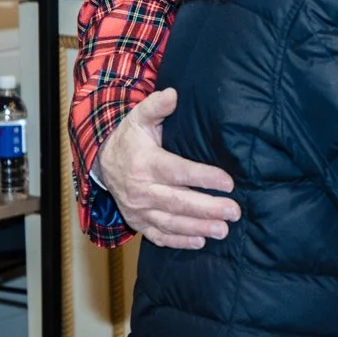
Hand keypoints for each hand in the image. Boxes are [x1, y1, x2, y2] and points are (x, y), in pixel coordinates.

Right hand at [95, 88, 241, 247]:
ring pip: (170, 222)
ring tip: (223, 230)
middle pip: (177, 202)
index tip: (228, 182)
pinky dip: (178, 241)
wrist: (102, 164)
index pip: (178, 171)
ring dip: (197, 228)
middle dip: (207, 209)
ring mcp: (139, 209)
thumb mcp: (139, 118)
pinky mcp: (138, 222)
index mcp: (146, 163)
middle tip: (234, 211)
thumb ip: (157, 106)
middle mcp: (141, 189)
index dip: (203, 177)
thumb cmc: (130, 139)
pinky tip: (199, 242)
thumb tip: (173, 94)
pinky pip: (158, 235)